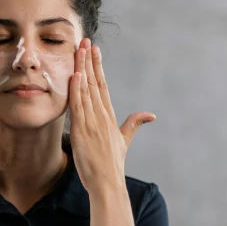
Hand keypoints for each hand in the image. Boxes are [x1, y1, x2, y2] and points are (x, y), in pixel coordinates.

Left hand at [68, 37, 155, 194]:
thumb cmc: (112, 166)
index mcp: (110, 117)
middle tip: (85, 41)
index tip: (94, 50)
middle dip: (89, 61)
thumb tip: (151, 115)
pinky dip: (77, 91)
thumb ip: (134, 125)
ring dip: (82, 69)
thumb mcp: (124, 142)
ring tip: (78, 51)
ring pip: (86, 91)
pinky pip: (78, 107)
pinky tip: (76, 76)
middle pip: (95, 83)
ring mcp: (93, 123)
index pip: (103, 86)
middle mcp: (102, 117)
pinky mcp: (82, 132)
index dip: (98, 67)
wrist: (108, 184)